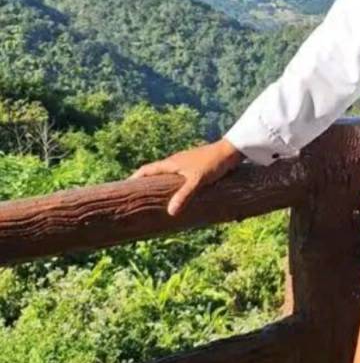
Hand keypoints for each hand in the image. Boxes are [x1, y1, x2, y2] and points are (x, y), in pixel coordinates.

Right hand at [129, 138, 243, 216]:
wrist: (232, 150)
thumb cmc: (214, 163)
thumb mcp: (198, 180)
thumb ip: (184, 195)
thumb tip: (170, 212)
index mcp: (171, 163)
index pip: (147, 170)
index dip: (135, 178)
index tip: (124, 188)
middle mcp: (176, 162)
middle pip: (155, 172)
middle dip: (145, 183)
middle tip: (137, 197)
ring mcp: (186, 163)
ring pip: (167, 175)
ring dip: (159, 184)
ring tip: (155, 199)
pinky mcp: (196, 166)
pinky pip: (179, 177)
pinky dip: (174, 185)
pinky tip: (179, 194)